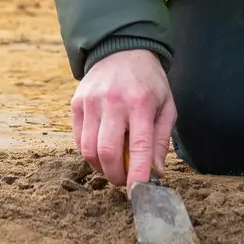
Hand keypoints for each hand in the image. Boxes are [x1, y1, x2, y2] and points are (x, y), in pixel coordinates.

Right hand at [70, 49, 174, 190]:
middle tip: (125, 181)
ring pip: (89, 150)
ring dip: (101, 168)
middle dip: (116, 176)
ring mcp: (91, 102)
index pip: (139, 146)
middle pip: (108, 152)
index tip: (139, 193)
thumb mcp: (166, 105)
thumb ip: (161, 140)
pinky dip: (89, 154)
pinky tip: (101, 152)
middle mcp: (113, 101)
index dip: (138, 174)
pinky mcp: (76, 103)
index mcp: (140, 102)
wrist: (121, 50)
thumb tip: (157, 172)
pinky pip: (78, 140)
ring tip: (113, 167)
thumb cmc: (149, 82)